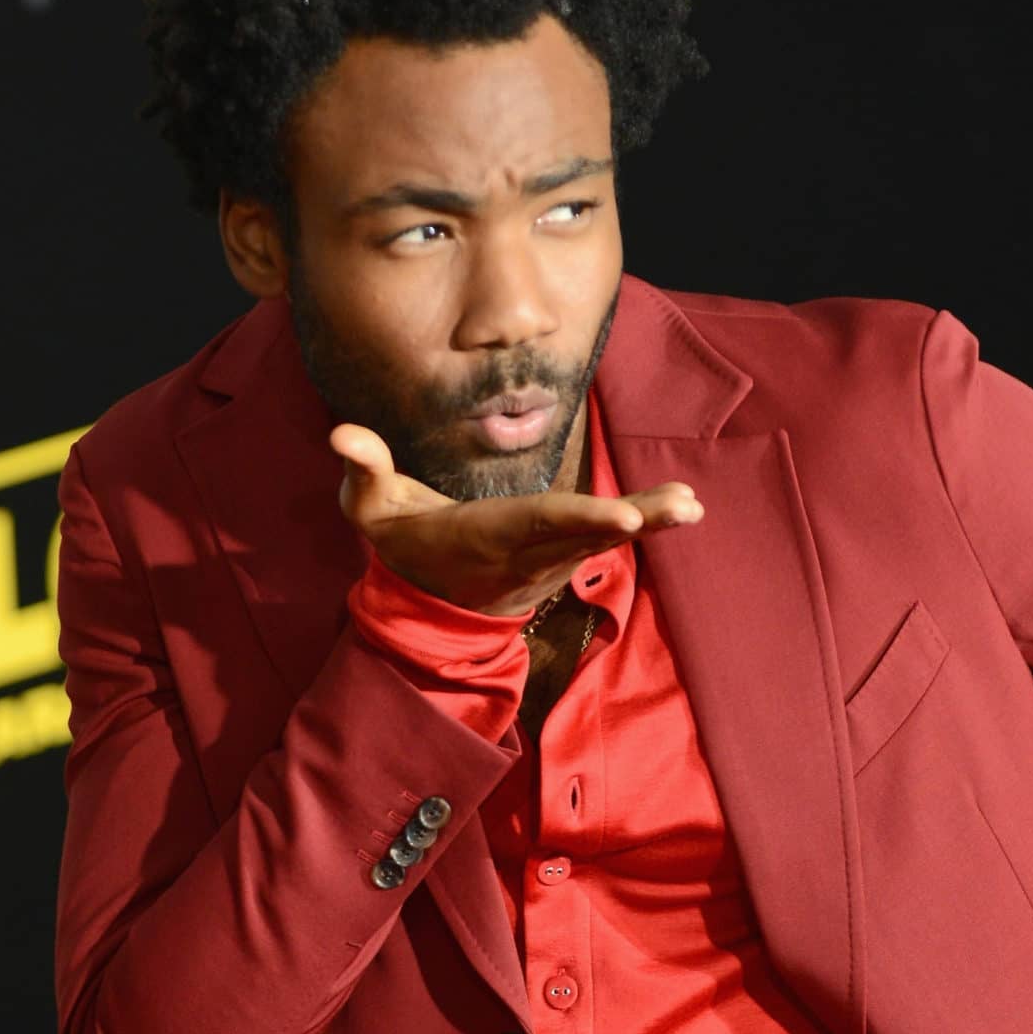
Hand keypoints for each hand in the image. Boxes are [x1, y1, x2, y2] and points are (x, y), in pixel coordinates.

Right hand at [331, 423, 702, 620]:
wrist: (426, 601)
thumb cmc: (399, 541)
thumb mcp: (368, 509)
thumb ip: (362, 469)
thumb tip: (341, 432)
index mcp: (486, 534)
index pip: (537, 522)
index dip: (579, 518)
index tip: (621, 517)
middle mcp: (525, 551)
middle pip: (584, 533)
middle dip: (633, 521)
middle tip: (681, 508)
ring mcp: (548, 560)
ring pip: (602, 539)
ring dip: (650, 521)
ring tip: (691, 504)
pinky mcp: (562, 557)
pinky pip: (607, 539)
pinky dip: (646, 523)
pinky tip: (684, 505)